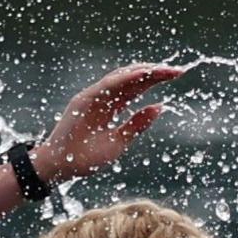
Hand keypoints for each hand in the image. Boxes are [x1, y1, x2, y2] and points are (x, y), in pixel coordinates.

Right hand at [34, 63, 186, 182]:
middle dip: (154, 72)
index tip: (177, 75)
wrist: (60, 167)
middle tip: (176, 70)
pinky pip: (107, 85)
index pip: (137, 87)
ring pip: (121, 77)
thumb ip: (137, 124)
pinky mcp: (84, 99)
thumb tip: (160, 107)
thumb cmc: (86, 158)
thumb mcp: (119, 142)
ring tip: (163, 69)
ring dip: (142, 71)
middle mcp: (103, 97)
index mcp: (111, 106)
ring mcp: (93, 96)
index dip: (155, 79)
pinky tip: (143, 74)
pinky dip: (125, 78)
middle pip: (131, 78)